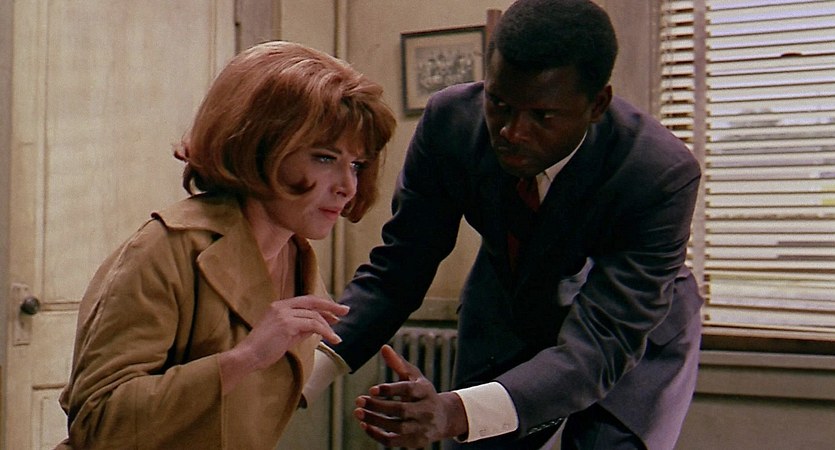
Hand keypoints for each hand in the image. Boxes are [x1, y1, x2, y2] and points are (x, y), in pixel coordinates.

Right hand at [220, 295, 348, 392]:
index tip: (336, 310)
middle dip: (331, 306)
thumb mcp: (286, 335)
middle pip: (313, 302)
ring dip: (328, 326)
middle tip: (345, 311)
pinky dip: (325, 332)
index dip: (323, 304)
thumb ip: (301, 328)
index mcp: (279, 306)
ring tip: (337, 337)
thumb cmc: (264, 349)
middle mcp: (281, 306)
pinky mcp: (287, 324)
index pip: (306, 300)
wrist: (247, 356)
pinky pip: (313, 325)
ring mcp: (284, 314)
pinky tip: (332, 339)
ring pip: (314, 316)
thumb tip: (318, 326)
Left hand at [353, 345, 467, 447]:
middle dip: (378, 406)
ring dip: (375, 420)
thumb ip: (399, 364)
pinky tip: (365, 425)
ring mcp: (422, 428)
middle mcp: (426, 410)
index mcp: (426, 391)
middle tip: (359, 400)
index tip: (371, 389)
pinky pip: (394, 441)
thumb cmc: (423, 394)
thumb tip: (384, 347)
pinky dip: (377, 435)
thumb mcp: (415, 377)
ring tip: (358, 412)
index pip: (409, 389)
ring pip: (396, 426)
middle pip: (401, 410)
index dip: (390, 389)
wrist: (443, 418)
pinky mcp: (415, 442)